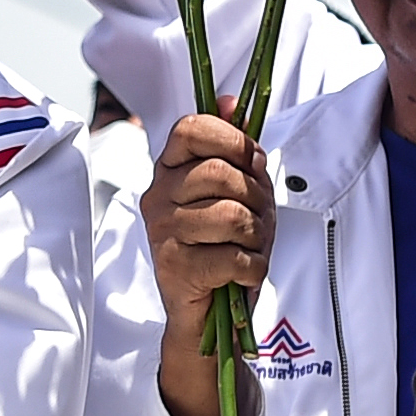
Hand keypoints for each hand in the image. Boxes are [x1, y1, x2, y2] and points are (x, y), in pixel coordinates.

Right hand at [135, 111, 269, 415]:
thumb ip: (234, 148)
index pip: (190, 128)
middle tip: (255, 222)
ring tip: (248, 250)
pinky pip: (235, 256)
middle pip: (222, 173)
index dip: (230, 138)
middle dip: (256, 200)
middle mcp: (158, 196)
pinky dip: (253, 268)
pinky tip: (242, 273)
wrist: (209, 315)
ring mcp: (163, 232)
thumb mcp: (238, 191)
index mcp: (170, 171)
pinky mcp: (175, 268)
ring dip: (258, 238)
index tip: (251, 161)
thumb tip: (232, 100)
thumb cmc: (225, 247)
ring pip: (233, 216)